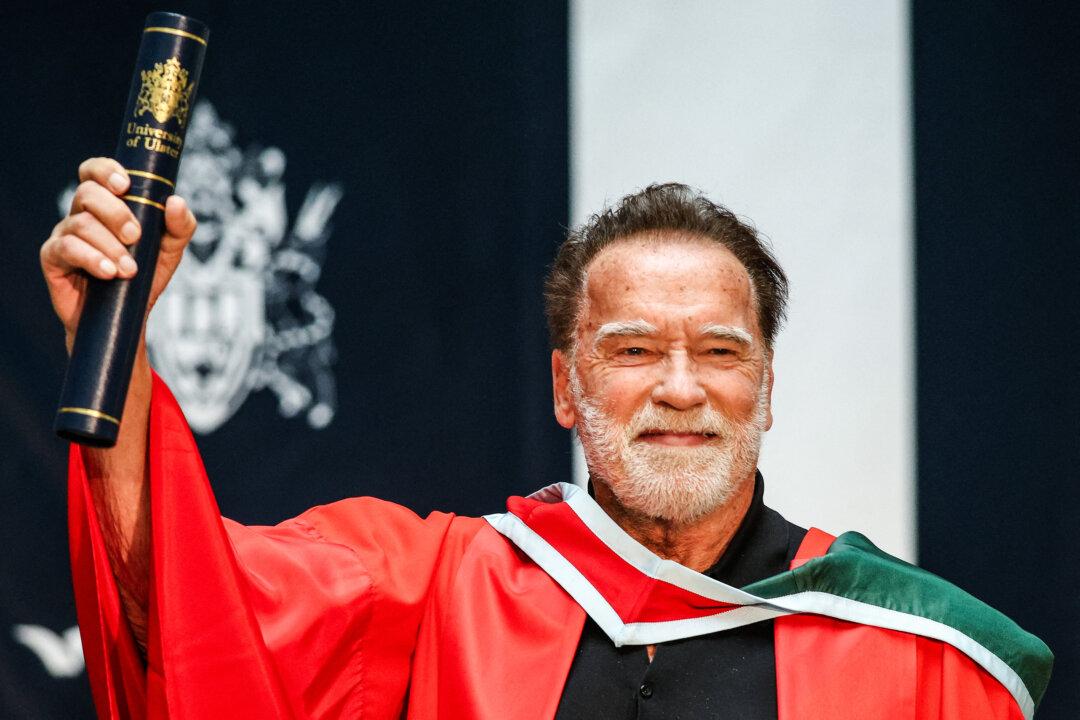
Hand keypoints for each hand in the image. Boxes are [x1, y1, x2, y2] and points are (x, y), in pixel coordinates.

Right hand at [40, 157, 196, 351]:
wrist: (126, 317)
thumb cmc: (145, 277)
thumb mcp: (170, 251)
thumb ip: (179, 226)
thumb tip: (175, 201)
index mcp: (105, 204)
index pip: (95, 172)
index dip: (105, 170)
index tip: (126, 185)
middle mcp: (81, 214)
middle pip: (87, 193)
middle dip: (115, 212)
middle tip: (135, 236)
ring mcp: (64, 234)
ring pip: (80, 223)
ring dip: (109, 245)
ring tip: (130, 269)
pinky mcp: (53, 258)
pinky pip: (67, 248)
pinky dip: (91, 258)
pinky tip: (108, 273)